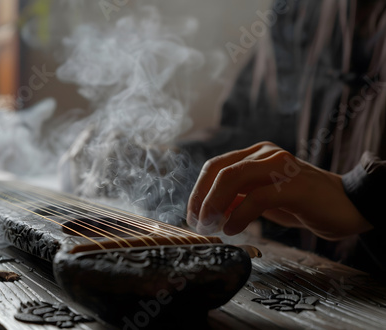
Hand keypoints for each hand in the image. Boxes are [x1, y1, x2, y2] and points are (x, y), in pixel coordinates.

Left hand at [186, 141, 372, 239]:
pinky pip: (257, 197)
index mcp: (255, 154)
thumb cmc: (301, 203)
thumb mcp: (262, 199)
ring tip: (210, 226)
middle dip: (201, 198)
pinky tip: (232, 229)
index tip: (192, 215)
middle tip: (197, 223)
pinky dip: (239, 215)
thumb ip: (237, 198)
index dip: (198, 191)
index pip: (215, 166)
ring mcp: (281, 166)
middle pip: (219, 170)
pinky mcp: (295, 185)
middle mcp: (265, 154)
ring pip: (233, 177)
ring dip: (214, 204)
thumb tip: (207, 209)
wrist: (347, 206)